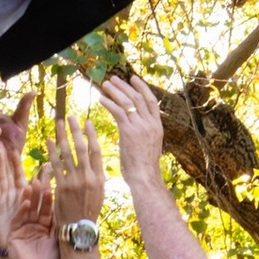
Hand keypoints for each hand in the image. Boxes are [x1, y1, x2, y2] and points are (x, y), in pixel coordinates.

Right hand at [0, 168, 57, 258]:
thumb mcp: (57, 239)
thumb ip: (59, 223)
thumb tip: (70, 206)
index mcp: (45, 227)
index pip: (47, 209)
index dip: (49, 198)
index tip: (52, 186)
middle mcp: (33, 226)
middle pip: (36, 207)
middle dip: (38, 195)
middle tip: (40, 180)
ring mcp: (23, 229)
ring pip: (26, 211)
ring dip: (29, 199)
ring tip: (31, 186)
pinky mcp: (13, 233)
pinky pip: (18, 220)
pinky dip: (22, 211)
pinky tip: (26, 203)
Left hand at [44, 111, 107, 236]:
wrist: (79, 229)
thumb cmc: (88, 211)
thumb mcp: (98, 192)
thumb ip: (95, 175)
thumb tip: (94, 159)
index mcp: (100, 178)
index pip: (96, 151)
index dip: (91, 135)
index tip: (87, 121)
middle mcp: (89, 177)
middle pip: (82, 148)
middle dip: (75, 130)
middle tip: (70, 116)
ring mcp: (75, 182)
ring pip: (68, 153)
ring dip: (62, 136)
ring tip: (58, 123)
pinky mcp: (62, 187)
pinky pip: (55, 165)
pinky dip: (51, 151)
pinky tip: (47, 140)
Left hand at [94, 69, 168, 196]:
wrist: (145, 179)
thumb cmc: (144, 169)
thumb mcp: (148, 147)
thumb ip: (143, 135)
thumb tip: (135, 130)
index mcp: (157, 127)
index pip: (151, 101)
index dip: (142, 88)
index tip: (133, 78)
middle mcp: (151, 124)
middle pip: (138, 97)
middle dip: (125, 86)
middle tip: (114, 78)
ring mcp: (141, 127)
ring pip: (128, 102)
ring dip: (115, 91)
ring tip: (104, 84)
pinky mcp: (129, 132)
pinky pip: (118, 112)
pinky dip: (109, 103)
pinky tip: (100, 99)